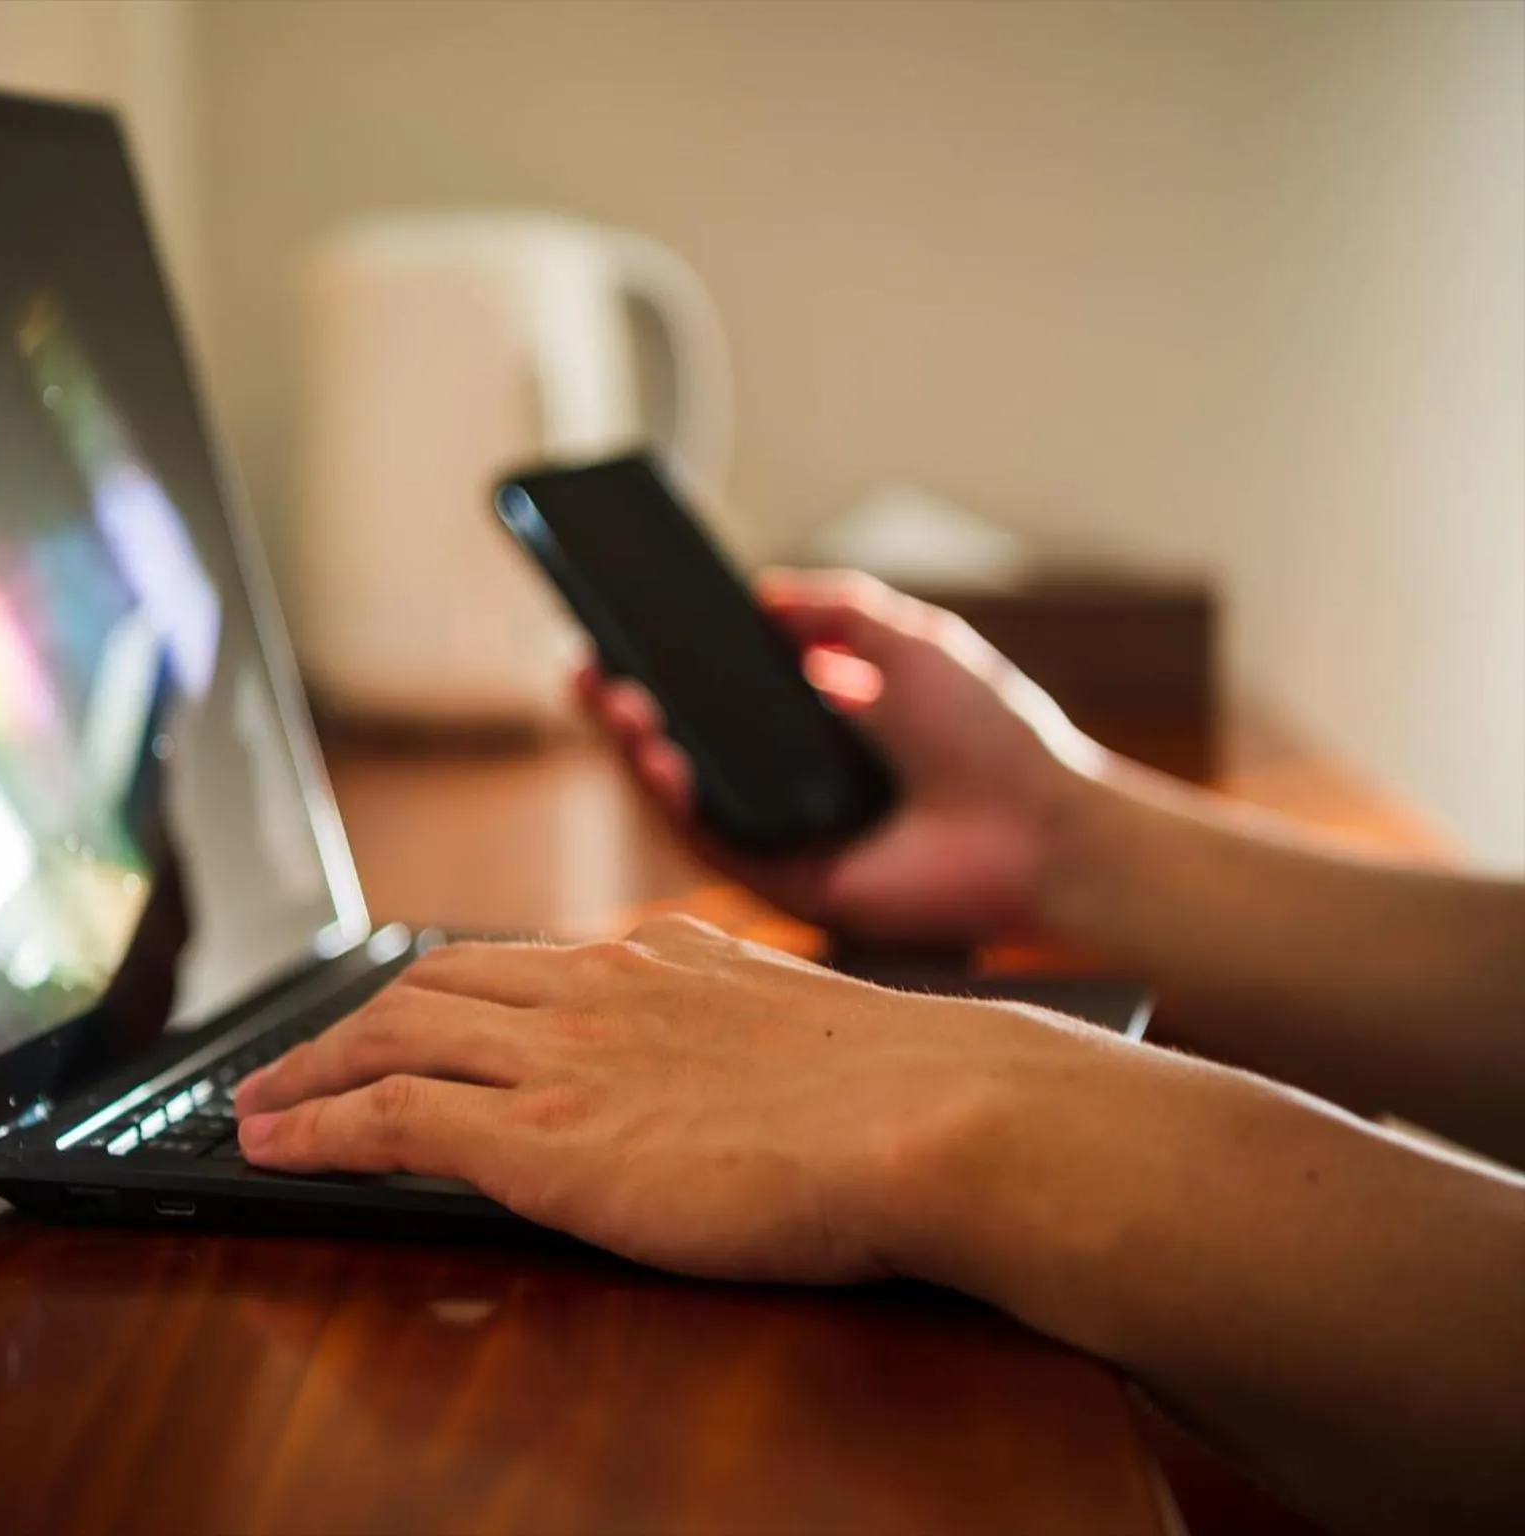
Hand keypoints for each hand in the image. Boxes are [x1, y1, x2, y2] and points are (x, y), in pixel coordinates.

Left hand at [233, 916, 1104, 1283]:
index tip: (396, 1019)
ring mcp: (563, 1058)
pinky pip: (393, 1120)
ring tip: (258, 1106)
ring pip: (390, 1038)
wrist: (933, 1114)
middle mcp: (593, 988)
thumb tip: (721, 1052)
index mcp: (655, 960)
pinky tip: (276, 1145)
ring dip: (308, 1072)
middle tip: (291, 1062)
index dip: (432, 994)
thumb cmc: (902, 1090)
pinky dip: (320, 1126)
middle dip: (344, 1026)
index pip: (507, 964)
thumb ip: (734, 1026)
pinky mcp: (545, 1139)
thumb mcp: (799, 1026)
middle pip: (426, 988)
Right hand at [578, 570, 1106, 942]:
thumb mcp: (911, 642)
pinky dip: (673, 798)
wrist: (1044, 820)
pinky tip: (658, 753)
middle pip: (682, 750)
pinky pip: (711, 840)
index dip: (663, 672)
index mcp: (814, 734)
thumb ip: (839, 610)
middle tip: (586, 667)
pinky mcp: (787, 886)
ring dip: (635, 748)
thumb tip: (761, 592)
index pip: (717, 703)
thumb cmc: (993, 734)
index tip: (617, 631)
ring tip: (612, 698)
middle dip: (625, 710)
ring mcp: (782, 839)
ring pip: (681, 798)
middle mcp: (787, 788)